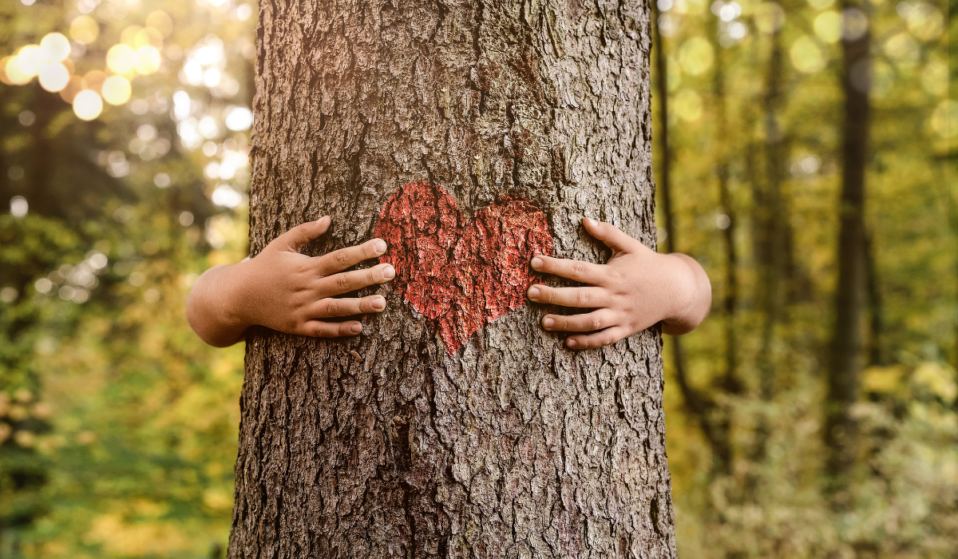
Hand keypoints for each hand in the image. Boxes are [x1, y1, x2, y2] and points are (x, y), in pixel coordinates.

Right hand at [186, 216, 394, 346]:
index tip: (382, 245)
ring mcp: (302, 309)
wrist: (238, 296)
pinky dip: (339, 330)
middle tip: (391, 272)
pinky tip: (359, 328)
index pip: (339, 257)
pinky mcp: (298, 327)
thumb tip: (329, 218)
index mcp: (306, 267)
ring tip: (383, 303)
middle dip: (369, 277)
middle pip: (343, 282)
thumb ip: (305, 231)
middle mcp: (307, 288)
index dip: (362, 251)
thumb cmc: (264, 266)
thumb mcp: (282, 244)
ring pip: (336, 308)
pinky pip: (322, 330)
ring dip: (360, 306)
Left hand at [526, 218, 710, 348]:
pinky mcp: (626, 329)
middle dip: (553, 295)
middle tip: (530, 293)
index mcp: (612, 273)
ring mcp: (621, 314)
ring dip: (566, 323)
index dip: (555, 265)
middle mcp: (614, 295)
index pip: (578, 269)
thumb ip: (607, 233)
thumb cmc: (649, 264)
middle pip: (579, 297)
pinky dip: (587, 342)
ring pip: (590, 321)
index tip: (534, 261)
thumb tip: (585, 219)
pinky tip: (568, 342)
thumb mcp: (630, 245)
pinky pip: (605, 339)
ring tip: (544, 322)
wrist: (678, 289)